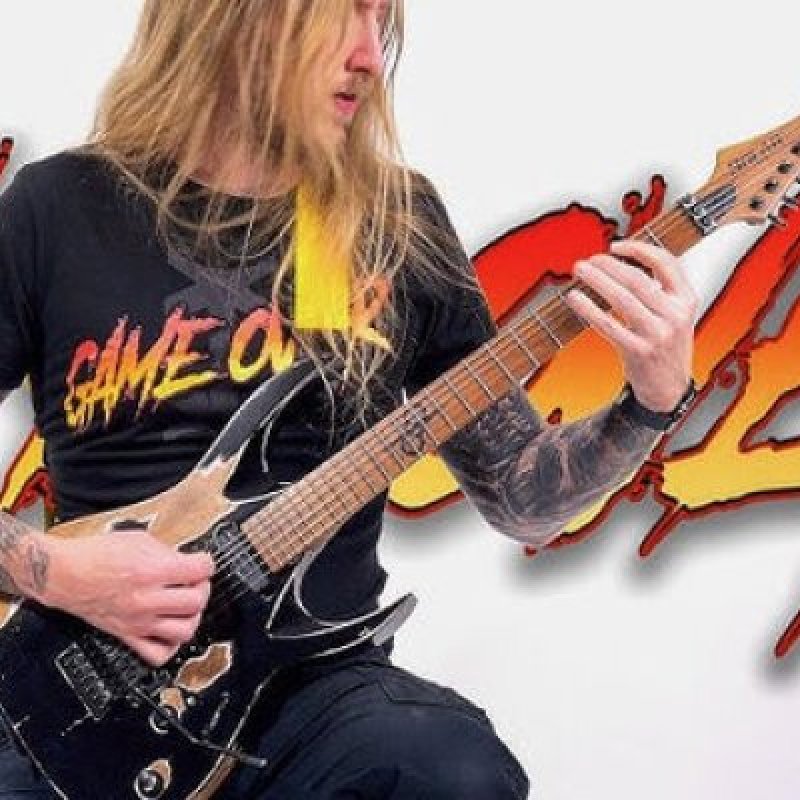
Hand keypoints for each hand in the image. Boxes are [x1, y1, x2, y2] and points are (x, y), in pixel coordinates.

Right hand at [38, 532, 213, 666]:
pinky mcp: (127, 635)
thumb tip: (187, 561)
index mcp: (150, 571)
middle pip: (196, 602)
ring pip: (184, 631)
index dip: (207, 563)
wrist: (63, 574)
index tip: (203, 562)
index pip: (199, 570)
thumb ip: (167, 552)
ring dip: (193, 617)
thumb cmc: (95, 555)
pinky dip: (171, 646)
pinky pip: (157, 654)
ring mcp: (138, 621)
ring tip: (187, 606)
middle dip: (203, 588)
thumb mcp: (138, 540)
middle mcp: (146, 599)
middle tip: (196, 582)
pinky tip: (171, 630)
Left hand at [564, 240, 697, 410]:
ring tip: (579, 271)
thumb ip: (661, 290)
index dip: (638, 249)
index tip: (615, 246)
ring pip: (622, 299)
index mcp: (687, 300)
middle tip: (587, 260)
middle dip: (608, 265)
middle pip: (637, 279)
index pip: (666, 262)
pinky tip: (575, 299)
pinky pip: (609, 325)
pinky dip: (589, 309)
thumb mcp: (676, 315)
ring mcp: (658, 334)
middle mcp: (676, 315)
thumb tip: (622, 263)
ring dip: (597, 281)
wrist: (669, 389)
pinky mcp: (639, 351)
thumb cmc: (666, 348)